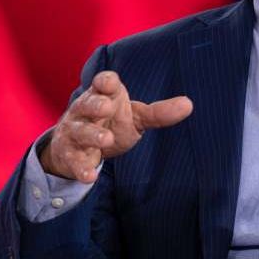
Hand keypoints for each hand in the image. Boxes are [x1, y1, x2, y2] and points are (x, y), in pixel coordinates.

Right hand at [39, 71, 192, 182]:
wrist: (76, 145)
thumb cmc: (111, 122)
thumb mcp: (135, 116)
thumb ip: (159, 112)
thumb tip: (189, 104)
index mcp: (102, 95)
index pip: (102, 83)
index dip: (105, 81)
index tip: (111, 82)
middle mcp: (85, 111)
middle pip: (88, 104)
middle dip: (95, 105)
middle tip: (107, 108)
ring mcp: (75, 132)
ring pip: (81, 131)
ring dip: (92, 135)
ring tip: (107, 139)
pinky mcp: (69, 154)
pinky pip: (74, 161)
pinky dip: (82, 168)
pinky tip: (91, 176)